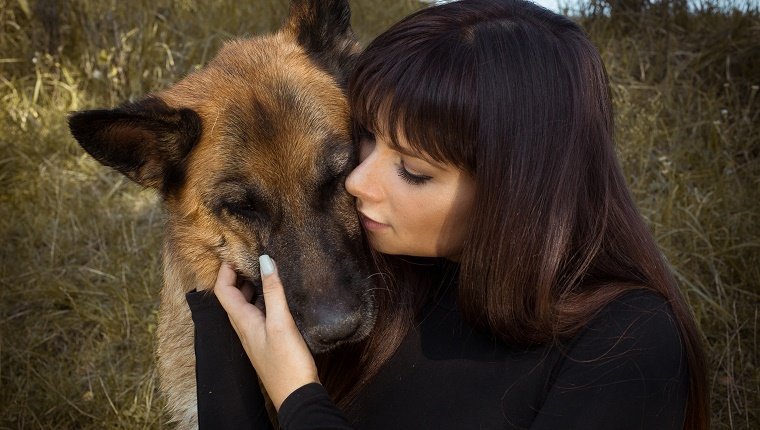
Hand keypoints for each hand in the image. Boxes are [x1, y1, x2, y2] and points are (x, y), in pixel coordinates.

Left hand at [214, 258, 319, 410]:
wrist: (297, 396)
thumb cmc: (287, 363)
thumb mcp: (281, 323)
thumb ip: (273, 291)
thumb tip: (264, 260)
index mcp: (242, 322)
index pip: (223, 290)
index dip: (225, 270)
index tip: (235, 251)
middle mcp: (245, 327)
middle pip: (233, 296)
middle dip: (238, 274)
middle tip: (251, 255)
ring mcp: (256, 335)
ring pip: (247, 305)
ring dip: (253, 286)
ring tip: (266, 269)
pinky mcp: (269, 340)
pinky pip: (260, 313)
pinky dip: (265, 299)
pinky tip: (280, 295)